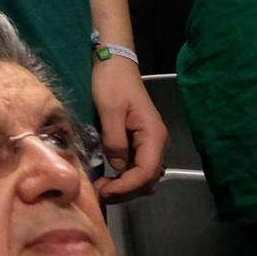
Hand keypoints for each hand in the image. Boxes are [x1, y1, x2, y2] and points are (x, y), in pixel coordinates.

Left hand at [92, 56, 165, 200]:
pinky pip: (138, 166)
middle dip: (126, 191)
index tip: (104, 191)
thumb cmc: (112, 82)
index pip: (146, 172)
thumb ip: (115, 140)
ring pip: (144, 176)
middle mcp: (157, 142)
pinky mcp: (140, 140)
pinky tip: (108, 177)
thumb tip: (118, 166)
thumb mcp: (109, 109)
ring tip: (102, 188)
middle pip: (148, 179)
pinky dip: (125, 177)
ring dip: (126, 186)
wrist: (115, 62)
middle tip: (99, 193)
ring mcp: (150, 142)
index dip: (126, 187)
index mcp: (154, 135)